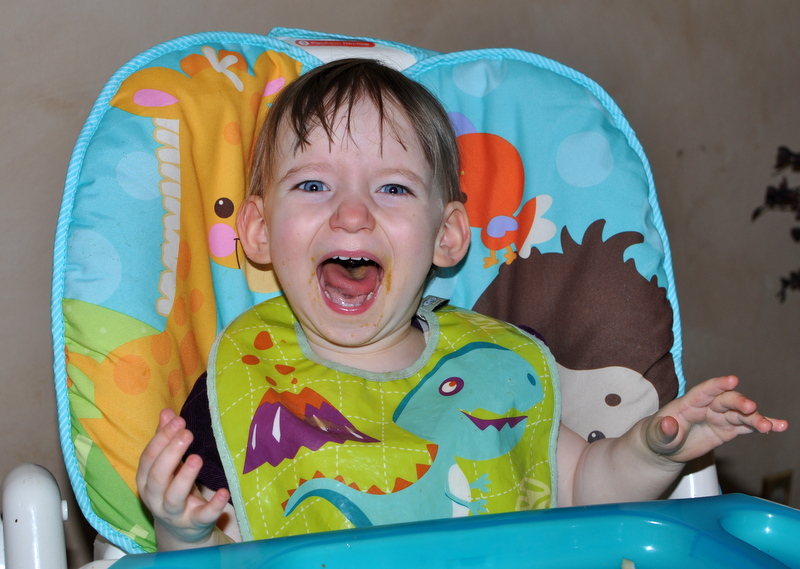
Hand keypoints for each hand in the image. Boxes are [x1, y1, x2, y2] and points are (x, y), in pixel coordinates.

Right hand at [136, 409, 230, 549]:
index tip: (178, 420)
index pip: (148, 459)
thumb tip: (166, 412)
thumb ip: (166, 439)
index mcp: (147, 481)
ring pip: (174, 497)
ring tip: (197, 458)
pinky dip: (213, 506)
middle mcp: (156, 499)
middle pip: (158, 477)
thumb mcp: (168, 466)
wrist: (181, 532)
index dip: (161, 439)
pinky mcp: (195, 524)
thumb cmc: (173, 489)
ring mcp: (174, 514)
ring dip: (185, 477)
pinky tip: (224, 492)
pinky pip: (203, 516)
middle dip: (171, 454)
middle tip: (187, 433)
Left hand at [644, 375, 787, 463]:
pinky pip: (746, 426)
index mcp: (688, 403)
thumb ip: (663, 431)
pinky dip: (762, 426)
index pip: (704, 391)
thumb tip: (668, 424)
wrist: (665, 447)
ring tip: (771, 426)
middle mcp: (706, 407)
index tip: (732, 380)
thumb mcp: (656, 436)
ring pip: (740, 414)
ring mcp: (719, 417)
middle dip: (739, 402)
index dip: (717, 385)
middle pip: (726, 401)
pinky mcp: (727, 429)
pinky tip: (779, 426)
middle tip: (751, 408)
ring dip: (756, 418)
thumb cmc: (657, 437)